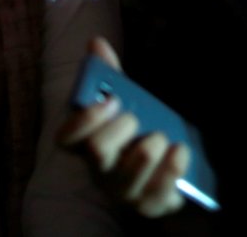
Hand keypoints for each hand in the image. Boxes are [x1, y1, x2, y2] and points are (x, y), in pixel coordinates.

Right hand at [56, 37, 189, 217]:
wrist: (169, 168)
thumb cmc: (139, 132)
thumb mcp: (127, 102)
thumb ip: (111, 76)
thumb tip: (97, 43)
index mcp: (88, 143)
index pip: (66, 138)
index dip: (83, 120)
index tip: (109, 100)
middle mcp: (101, 171)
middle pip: (95, 152)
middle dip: (119, 129)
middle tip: (135, 118)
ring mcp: (125, 190)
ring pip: (131, 172)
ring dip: (150, 147)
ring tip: (160, 136)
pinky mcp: (150, 204)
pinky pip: (161, 189)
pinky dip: (173, 165)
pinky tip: (180, 151)